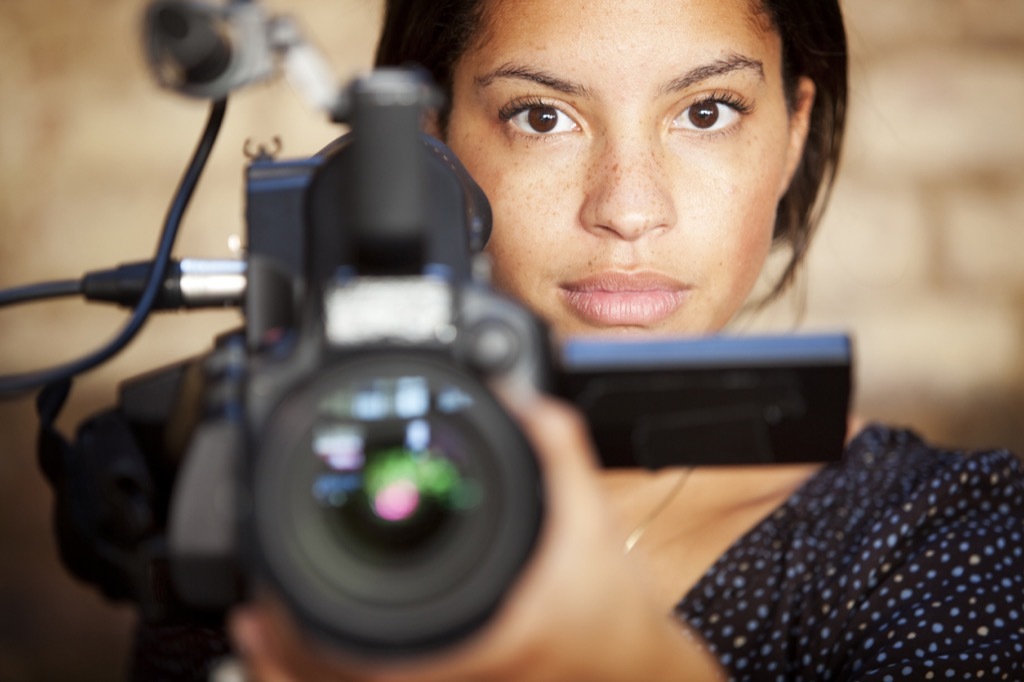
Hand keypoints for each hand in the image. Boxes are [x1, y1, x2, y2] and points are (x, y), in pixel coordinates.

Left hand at [229, 393, 724, 680]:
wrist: (635, 673)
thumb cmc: (614, 619)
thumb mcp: (591, 526)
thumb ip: (557, 454)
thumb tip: (523, 397)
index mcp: (476, 641)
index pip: (360, 655)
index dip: (299, 635)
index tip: (267, 602)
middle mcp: (452, 678)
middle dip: (282, 654)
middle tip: (253, 610)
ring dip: (297, 671)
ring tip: (264, 633)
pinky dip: (328, 680)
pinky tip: (309, 656)